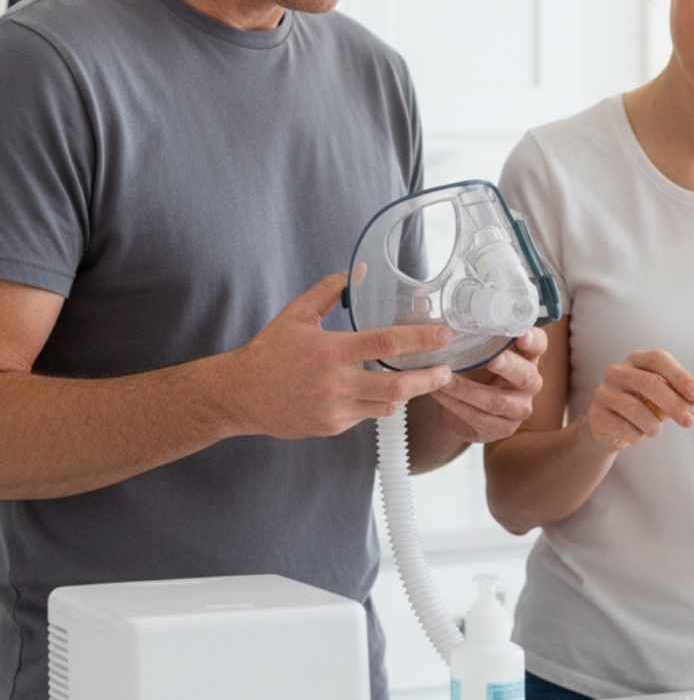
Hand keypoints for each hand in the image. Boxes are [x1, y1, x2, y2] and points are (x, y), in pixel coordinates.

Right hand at [224, 273, 454, 437]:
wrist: (239, 395)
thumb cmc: (269, 352)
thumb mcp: (296, 314)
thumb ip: (329, 291)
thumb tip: (358, 272)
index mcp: (331, 350)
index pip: (387, 343)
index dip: (422, 340)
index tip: (444, 336)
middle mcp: (336, 383)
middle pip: (398, 386)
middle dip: (429, 379)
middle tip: (447, 371)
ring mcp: (335, 409)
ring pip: (387, 405)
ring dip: (407, 394)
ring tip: (420, 380)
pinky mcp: (332, 427)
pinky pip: (366, 416)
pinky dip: (376, 404)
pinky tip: (376, 391)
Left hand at [429, 326, 547, 443]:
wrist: (467, 407)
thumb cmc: (476, 370)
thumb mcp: (480, 351)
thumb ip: (474, 336)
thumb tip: (442, 317)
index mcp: (527, 357)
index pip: (538, 345)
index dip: (533, 340)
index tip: (522, 334)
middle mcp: (529, 383)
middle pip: (525, 375)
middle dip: (509, 367)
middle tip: (493, 360)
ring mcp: (519, 408)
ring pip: (497, 401)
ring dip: (467, 390)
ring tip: (444, 379)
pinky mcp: (503, 428)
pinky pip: (478, 417)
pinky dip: (455, 404)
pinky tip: (438, 393)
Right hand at [585, 349, 693, 450]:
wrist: (609, 429)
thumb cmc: (643, 407)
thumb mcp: (662, 396)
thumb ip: (681, 393)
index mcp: (636, 360)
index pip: (657, 358)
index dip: (678, 375)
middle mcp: (617, 371)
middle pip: (648, 383)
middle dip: (673, 404)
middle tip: (689, 421)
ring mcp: (603, 392)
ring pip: (636, 409)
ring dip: (654, 425)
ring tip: (655, 430)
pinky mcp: (596, 414)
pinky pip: (625, 429)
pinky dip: (638, 436)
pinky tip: (635, 434)